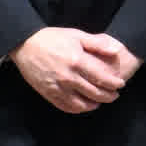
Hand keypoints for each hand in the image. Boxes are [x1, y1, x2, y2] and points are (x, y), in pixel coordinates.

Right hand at [12, 27, 129, 112]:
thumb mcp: (76, 35)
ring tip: (100, 102)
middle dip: (108, 96)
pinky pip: (65, 106)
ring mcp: (57, 87)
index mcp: (78, 61)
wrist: (24, 44)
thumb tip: (116, 51)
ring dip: (93, 105)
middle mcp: (69, 77)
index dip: (114, 84)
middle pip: (94, 93)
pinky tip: (83, 107)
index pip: (102, 78)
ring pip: (80, 104)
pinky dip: (76, 109)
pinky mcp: (47, 93)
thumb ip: (97, 44)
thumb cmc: (52, 38)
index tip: (120, 85)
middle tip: (114, 96)